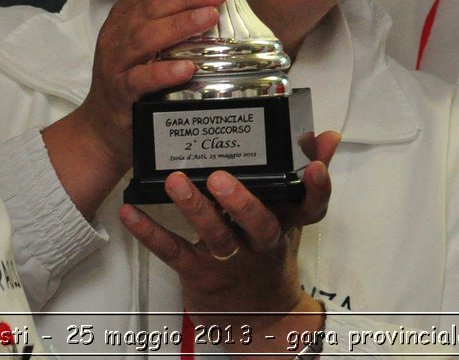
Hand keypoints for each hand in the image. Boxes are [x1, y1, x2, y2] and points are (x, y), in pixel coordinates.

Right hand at [40, 0, 222, 216]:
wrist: (101, 126)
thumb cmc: (132, 77)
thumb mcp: (147, 43)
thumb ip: (171, 20)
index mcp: (125, 17)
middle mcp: (117, 35)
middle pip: (151, 9)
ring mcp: (116, 63)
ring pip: (145, 38)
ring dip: (179, 26)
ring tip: (208, 18)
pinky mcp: (120, 93)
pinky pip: (141, 80)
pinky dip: (164, 72)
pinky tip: (187, 67)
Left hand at [120, 131, 339, 355]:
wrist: (258, 321)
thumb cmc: (268, 256)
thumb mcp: (291, 219)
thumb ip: (303, 176)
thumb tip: (326, 136)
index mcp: (284, 226)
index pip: (311, 208)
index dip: (316, 188)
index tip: (314, 168)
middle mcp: (260, 246)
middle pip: (259, 225)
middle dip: (242, 201)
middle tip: (222, 176)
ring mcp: (228, 262)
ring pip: (216, 236)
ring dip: (195, 208)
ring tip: (177, 182)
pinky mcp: (198, 273)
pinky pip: (173, 251)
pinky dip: (150, 232)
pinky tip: (131, 211)